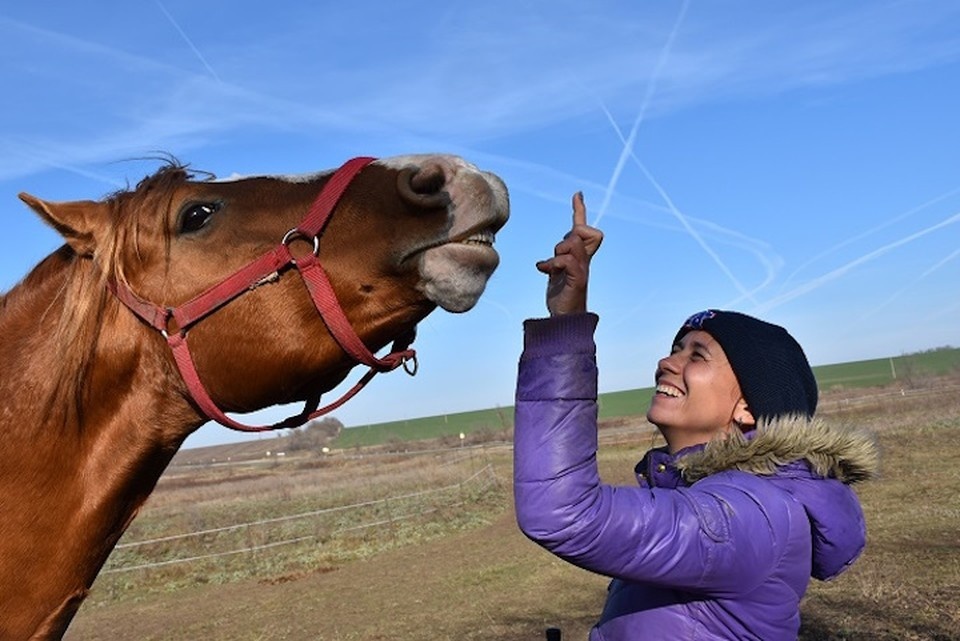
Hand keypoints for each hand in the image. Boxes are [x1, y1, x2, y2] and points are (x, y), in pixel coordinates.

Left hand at [536, 192, 603, 315]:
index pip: (584, 230)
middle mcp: (584, 261)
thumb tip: (543, 261)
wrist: (566, 319)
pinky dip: (554, 262)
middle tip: (559, 253)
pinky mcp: (578, 280)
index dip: (580, 211)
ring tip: (552, 265)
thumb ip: (556, 262)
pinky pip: (568, 260)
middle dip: (571, 236)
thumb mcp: (557, 275)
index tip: (577, 194)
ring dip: (560, 250)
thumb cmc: (562, 298)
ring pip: (573, 243)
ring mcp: (582, 270)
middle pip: (586, 232)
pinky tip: (544, 270)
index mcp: (580, 257)